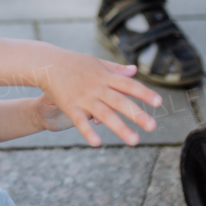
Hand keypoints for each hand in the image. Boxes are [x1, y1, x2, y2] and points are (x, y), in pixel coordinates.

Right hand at [36, 53, 161, 146]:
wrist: (47, 63)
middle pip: (120, 101)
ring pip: (105, 114)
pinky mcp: (70, 105)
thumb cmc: (73, 62)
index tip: (159, 103)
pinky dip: (88, 131)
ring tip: (135, 141)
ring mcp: (84, 97)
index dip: (144, 93)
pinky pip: (80, 121)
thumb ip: (116, 69)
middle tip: (153, 127)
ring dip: (120, 128)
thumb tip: (135, 70)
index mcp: (105, 76)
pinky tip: (97, 143)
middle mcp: (97, 87)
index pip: (129, 85)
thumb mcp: (96, 62)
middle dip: (137, 114)